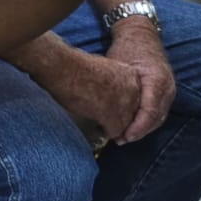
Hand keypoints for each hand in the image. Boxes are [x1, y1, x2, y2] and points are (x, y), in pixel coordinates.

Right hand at [17, 39, 139, 140]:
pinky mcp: (115, 118)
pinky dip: (104, 131)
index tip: (110, 106)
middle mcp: (134, 90)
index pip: (136, 100)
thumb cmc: (76, 67)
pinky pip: (114, 132)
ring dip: (112, 125)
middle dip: (120, 118)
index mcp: (132, 76)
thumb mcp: (105, 69)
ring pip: (125, 125)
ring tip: (96, 118)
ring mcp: (126, 105)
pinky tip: (93, 120)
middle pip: (133, 114)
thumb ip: (116, 84)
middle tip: (103, 116)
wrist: (64, 69)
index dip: (122, 106)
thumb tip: (112, 96)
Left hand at [104, 20, 174, 142]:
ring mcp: (169, 90)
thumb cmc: (126, 48)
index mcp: (157, 79)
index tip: (125, 136)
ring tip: (124, 137)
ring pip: (159, 117)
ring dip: (143, 129)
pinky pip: (158, 112)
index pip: (150, 110)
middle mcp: (167, 86)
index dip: (138, 126)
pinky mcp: (166, 92)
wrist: (140, 34)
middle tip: (120, 140)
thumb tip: (100, 107)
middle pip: (156, 118)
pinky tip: (132, 127)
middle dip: (139, 131)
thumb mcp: (119, 64)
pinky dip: (146, 121)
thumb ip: (115, 85)